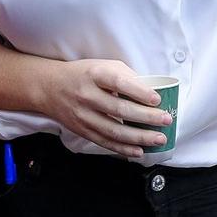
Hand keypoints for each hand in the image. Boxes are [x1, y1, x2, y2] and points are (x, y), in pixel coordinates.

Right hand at [41, 59, 170, 158]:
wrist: (50, 87)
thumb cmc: (83, 74)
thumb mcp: (103, 66)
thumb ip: (126, 76)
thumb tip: (151, 91)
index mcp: (95, 74)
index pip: (119, 83)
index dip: (139, 92)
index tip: (157, 99)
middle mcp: (88, 95)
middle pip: (120, 109)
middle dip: (146, 117)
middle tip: (166, 120)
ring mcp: (84, 115)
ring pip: (115, 130)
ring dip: (140, 137)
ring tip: (158, 138)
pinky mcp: (83, 130)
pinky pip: (106, 142)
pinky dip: (124, 149)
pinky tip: (139, 150)